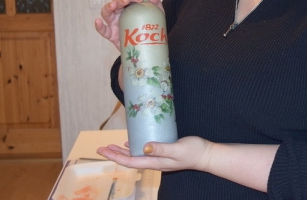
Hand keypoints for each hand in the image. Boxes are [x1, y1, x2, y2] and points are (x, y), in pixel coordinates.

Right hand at [94, 0, 163, 49]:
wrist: (146, 47)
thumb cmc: (148, 28)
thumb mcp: (155, 15)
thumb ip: (155, 3)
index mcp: (128, 6)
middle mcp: (119, 12)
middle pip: (116, 2)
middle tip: (126, 0)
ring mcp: (113, 23)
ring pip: (106, 13)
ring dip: (108, 7)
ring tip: (113, 6)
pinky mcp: (111, 35)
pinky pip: (103, 31)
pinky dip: (99, 26)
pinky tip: (97, 21)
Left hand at [96, 136, 211, 172]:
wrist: (206, 155)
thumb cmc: (193, 151)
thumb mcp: (177, 148)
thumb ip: (161, 148)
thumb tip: (143, 147)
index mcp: (155, 162)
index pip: (130, 161)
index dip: (115, 156)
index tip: (103, 151)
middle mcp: (154, 162)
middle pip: (129, 160)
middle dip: (114, 154)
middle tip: (100, 148)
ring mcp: (159, 158)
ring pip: (135, 156)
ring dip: (121, 152)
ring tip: (111, 147)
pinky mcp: (163, 153)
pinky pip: (143, 152)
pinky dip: (133, 148)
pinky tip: (131, 143)